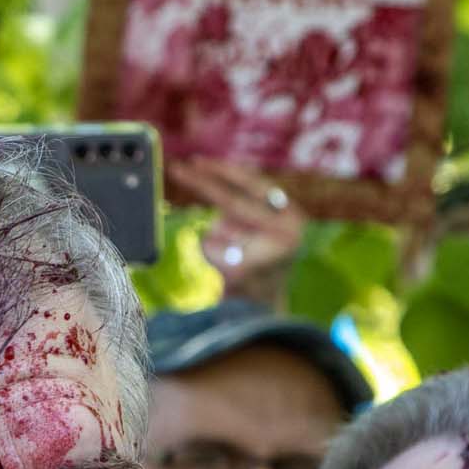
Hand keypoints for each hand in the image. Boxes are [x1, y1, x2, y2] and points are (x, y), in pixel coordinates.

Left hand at [171, 157, 306, 305]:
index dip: (225, 171)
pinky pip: (208, 248)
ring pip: (216, 228)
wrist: (263, 307)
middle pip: (231, 202)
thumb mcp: (259, 224)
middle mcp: (286, 233)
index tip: (197, 161)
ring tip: (232, 256)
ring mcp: (264, 254)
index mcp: (292, 216)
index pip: (255, 185)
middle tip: (176, 169)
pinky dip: (207, 254)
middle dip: (201, 184)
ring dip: (213, 237)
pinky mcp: (242, 271)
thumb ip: (243, 201)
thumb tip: (203, 169)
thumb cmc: (257, 259)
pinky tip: (224, 268)